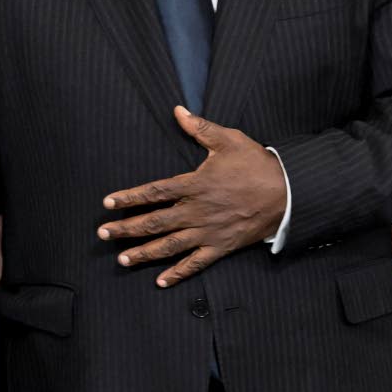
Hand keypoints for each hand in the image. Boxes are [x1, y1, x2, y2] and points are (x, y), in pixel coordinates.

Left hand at [97, 106, 286, 287]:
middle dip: (125, 229)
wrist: (288, 192)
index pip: (153, 193)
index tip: (108, 203)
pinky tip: (161, 281)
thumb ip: (200, 127)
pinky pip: (196, 264)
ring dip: (144, 253)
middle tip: (103, 234)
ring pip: (169, 246)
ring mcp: (208, 232)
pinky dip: (178, 273)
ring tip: (122, 259)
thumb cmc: (257, 165)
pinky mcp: (221, 246)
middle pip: (154, 223)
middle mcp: (196, 211)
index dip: (129, 198)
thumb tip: (178, 110)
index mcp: (194, 185)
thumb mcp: (228, 139)